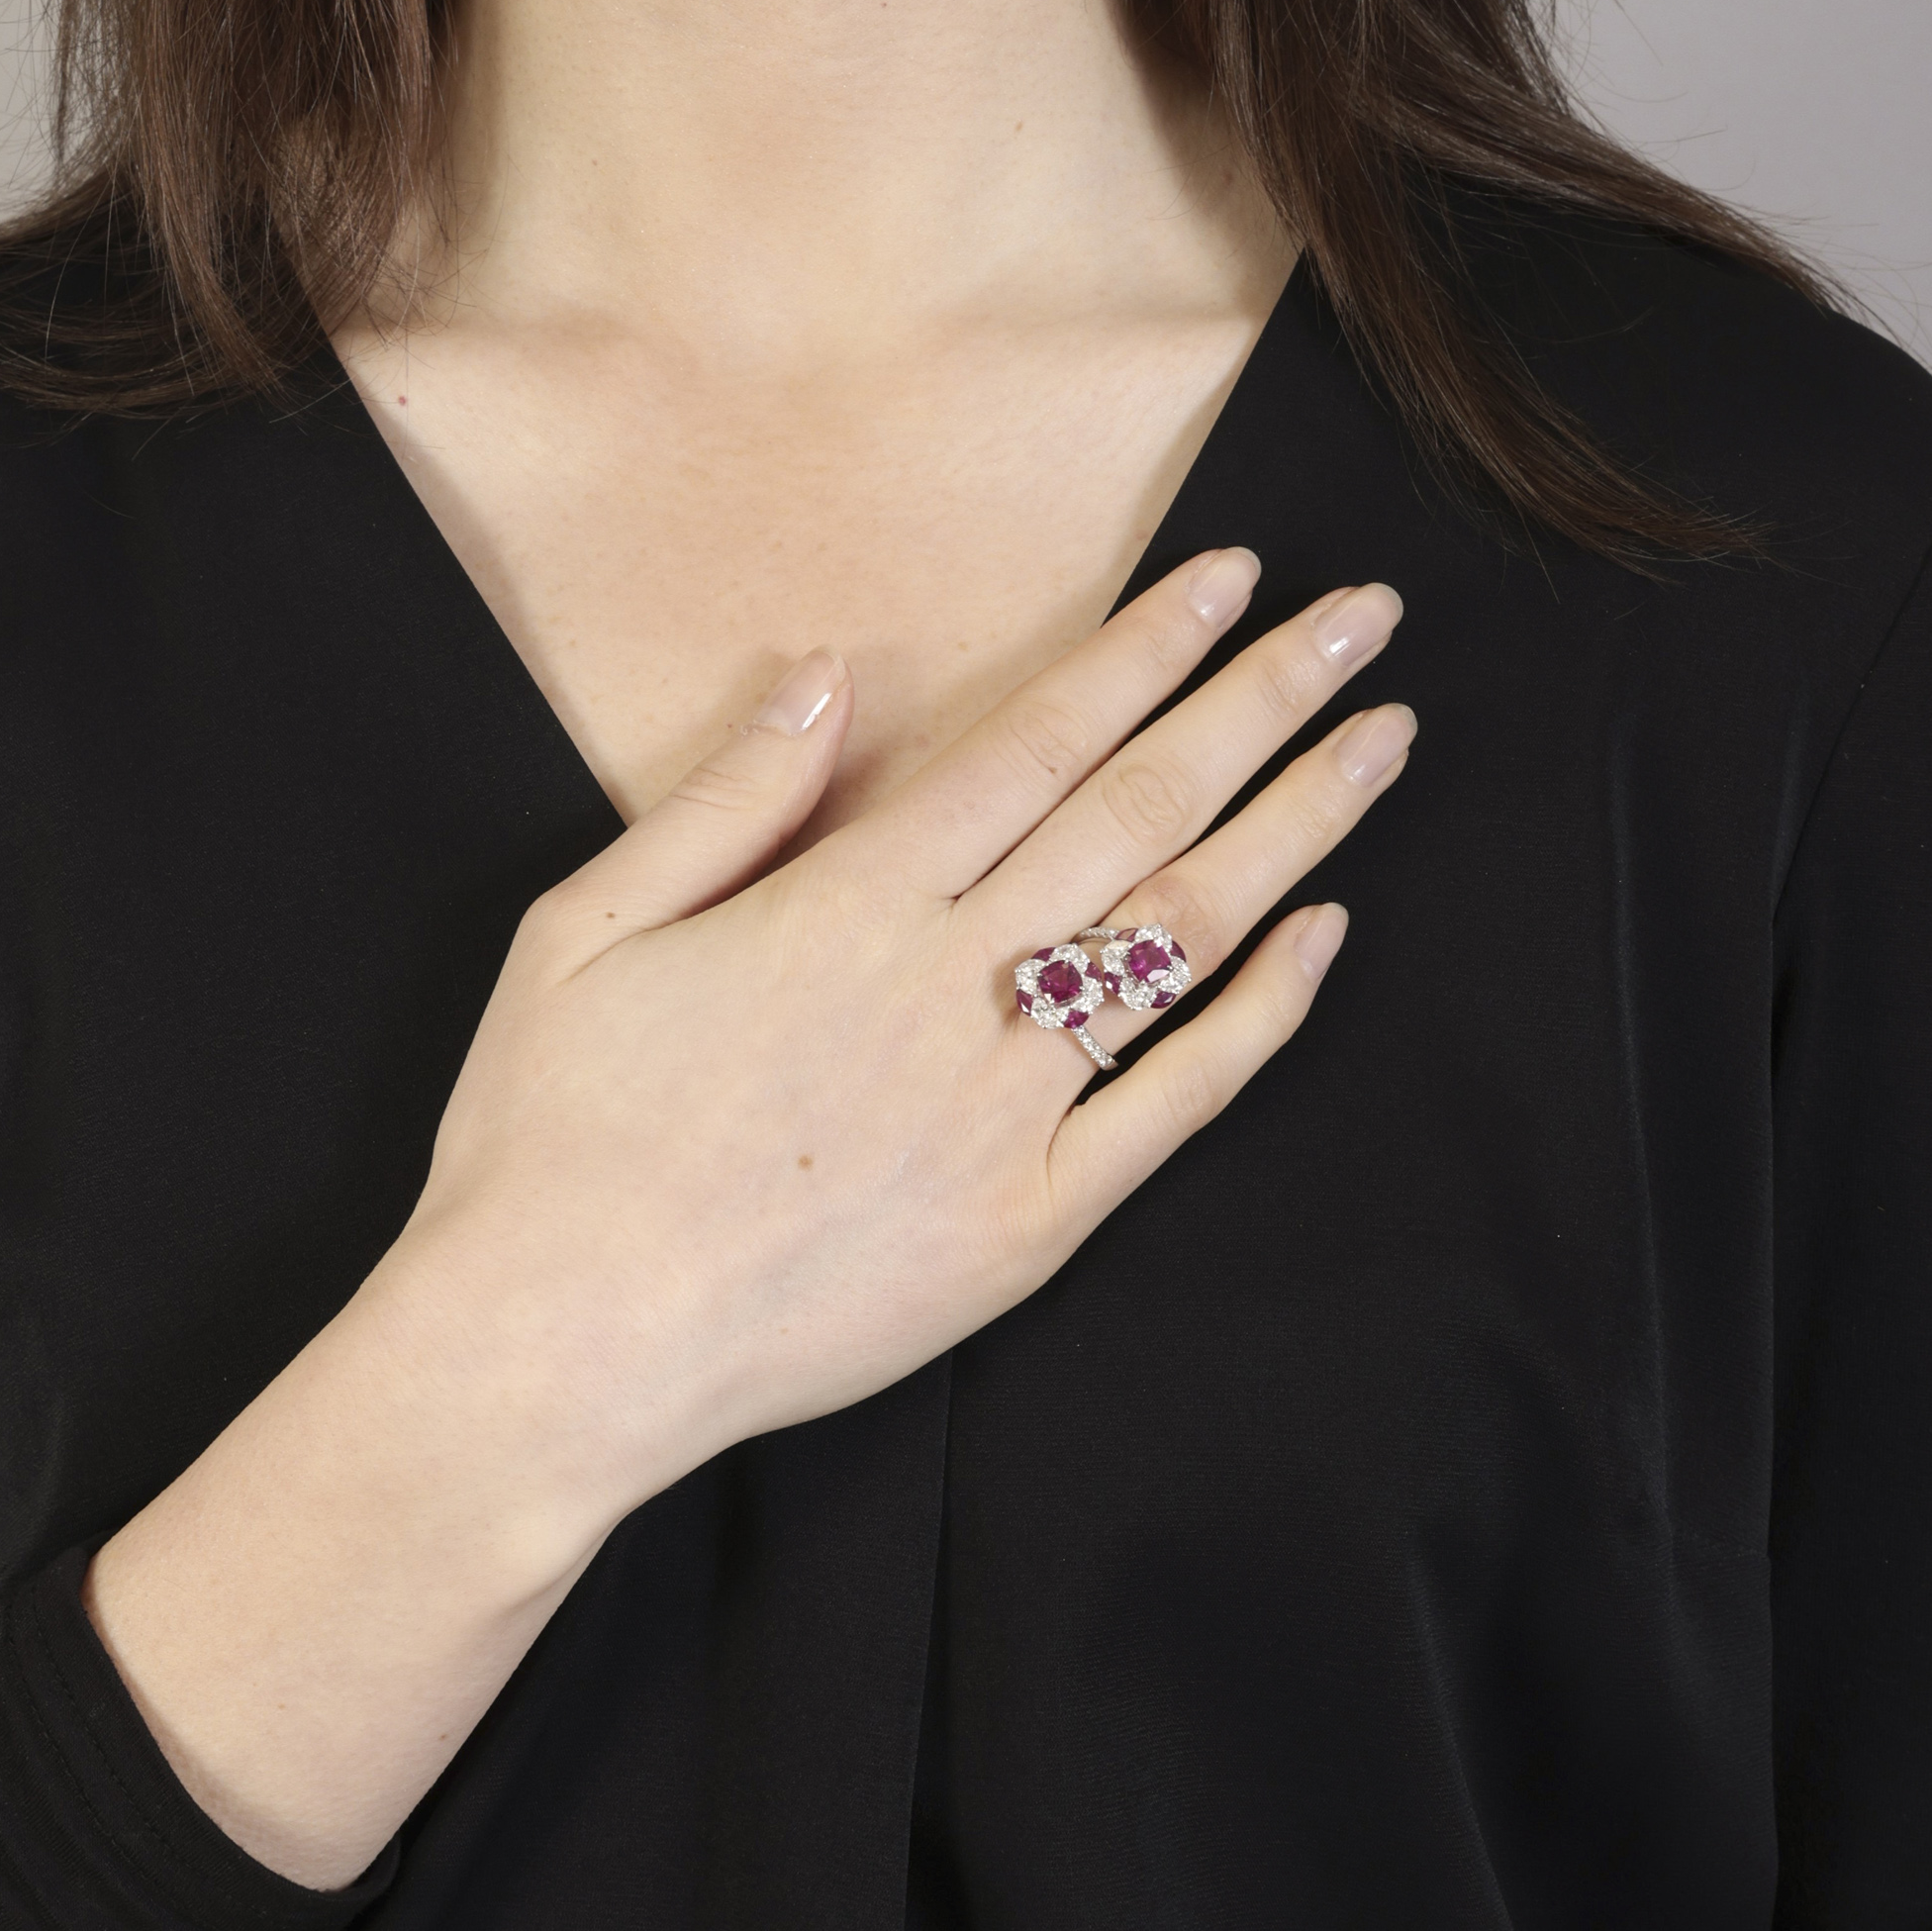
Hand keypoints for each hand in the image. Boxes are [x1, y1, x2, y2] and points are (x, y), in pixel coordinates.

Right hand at [88, 548, 1409, 1883]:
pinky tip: (1324, 936)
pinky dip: (1259, 1016)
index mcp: (845, 905)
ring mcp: (1004, 1110)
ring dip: (1294, 830)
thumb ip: (724, 799)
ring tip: (1382, 745)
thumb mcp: (584, 930)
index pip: (1037, 743)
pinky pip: (1175, 1104)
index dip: (1146, 651)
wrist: (559, 1349)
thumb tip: (827, 674)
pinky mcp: (1030, 1225)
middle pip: (1140, 812)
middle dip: (1262, 703)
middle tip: (1362, 623)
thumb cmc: (549, 1138)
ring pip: (1181, 939)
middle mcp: (947, 989)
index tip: (1234, 581)